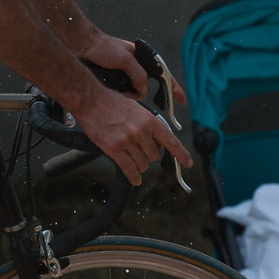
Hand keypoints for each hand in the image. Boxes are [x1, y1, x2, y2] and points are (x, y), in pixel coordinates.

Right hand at [71, 85, 192, 184]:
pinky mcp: (114, 149)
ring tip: (132, 156)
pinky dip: (134, 177)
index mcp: (149, 120)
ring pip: (143, 164)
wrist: (91, 100)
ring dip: (140, 164)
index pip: (170, 140)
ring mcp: (127, 141)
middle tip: (140, 149)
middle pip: (154, 155)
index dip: (181, 154)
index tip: (188, 163)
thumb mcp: (137, 108)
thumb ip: (149, 125)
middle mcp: (140, 131)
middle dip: (149, 155)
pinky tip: (135, 179)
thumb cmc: (113, 103)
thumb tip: (159, 143)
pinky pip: (129, 169)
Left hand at [75, 29, 148, 96]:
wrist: (82, 45)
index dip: (141, 88)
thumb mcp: (125, 60)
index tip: (130, 92)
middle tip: (120, 92)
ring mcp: (121, 71)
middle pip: (138, 86)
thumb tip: (144, 89)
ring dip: (121, 92)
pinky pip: (116, 88)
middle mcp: (132, 65)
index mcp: (140, 58)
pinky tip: (106, 88)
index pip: (149, 80)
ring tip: (111, 88)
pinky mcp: (111, 76)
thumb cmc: (103, 47)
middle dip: (130, 91)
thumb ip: (138, 74)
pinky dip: (113, 90)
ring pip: (127, 89)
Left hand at [76, 29, 190, 118]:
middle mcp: (138, 66)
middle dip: (145, 93)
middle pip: (150, 85)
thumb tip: (144, 90)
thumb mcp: (124, 60)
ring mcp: (128, 74)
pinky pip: (127, 92)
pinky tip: (118, 95)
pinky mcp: (118, 80)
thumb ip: (137, 74)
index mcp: (144, 58)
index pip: (164, 74)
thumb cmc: (103, 48)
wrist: (82, 46)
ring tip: (121, 92)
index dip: (174, 88)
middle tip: (139, 99)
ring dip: (132, 95)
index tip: (181, 101)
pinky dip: (124, 96)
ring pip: (137, 91)